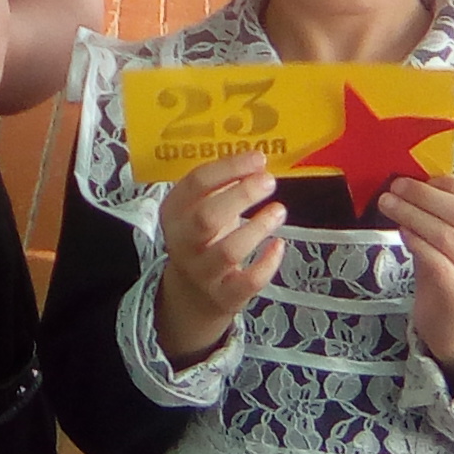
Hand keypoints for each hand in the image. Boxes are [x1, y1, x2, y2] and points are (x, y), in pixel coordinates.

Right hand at [154, 152, 285, 365]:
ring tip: (279, 211)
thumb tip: (258, 162)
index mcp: (174, 212)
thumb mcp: (200, 209)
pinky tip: (279, 245)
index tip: (258, 158)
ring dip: (257, 228)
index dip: (228, 168)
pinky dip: (267, 263)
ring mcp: (202, 272)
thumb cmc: (204, 239)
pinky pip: (247, 282)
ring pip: (228, 251)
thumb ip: (222, 186)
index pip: (195, 184)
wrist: (193, 294)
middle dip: (241, 195)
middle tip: (269, 181)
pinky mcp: (225, 296)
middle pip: (207, 216)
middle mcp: (183, 242)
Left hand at [377, 174, 453, 386]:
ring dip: (413, 215)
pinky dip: (416, 242)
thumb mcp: (453, 233)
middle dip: (425, 197)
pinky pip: (437, 262)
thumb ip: (443, 208)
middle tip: (396, 187)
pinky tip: (402, 232)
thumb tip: (413, 178)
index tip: (420, 178)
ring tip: (389, 205)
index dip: (452, 184)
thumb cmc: (450, 267)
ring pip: (448, 236)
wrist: (452, 318)